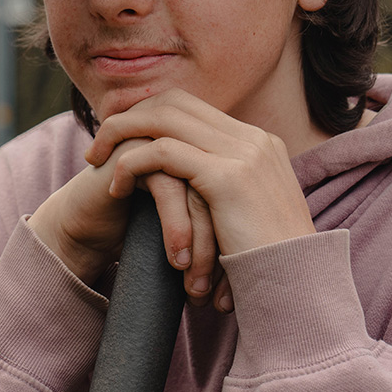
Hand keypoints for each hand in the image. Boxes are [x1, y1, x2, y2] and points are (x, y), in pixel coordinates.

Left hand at [28, 90, 316, 308]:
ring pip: (163, 119)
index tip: (119, 135)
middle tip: (98, 144)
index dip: (149, 114)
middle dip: (129, 117)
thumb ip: (222, 192)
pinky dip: (131, 164)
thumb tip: (189, 188)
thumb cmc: (265, 265)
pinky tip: (116, 187)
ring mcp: (244, 154)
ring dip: (121, 135)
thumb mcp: (247, 217)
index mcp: (259, 144)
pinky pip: (163, 153)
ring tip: (95, 161)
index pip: (193, 106)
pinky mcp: (227, 178)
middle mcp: (253, 140)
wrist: (296, 290)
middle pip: (175, 102)